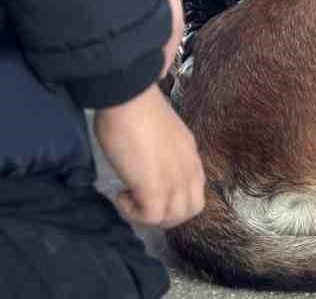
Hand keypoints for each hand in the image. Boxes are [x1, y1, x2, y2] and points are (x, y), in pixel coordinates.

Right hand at [94, 86, 204, 228]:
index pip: (195, 190)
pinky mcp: (155, 187)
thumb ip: (163, 153)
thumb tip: (149, 164)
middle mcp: (189, 169)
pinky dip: (133, 213)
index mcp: (191, 155)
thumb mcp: (160, 136)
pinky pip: (152, 216)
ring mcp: (175, 179)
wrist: (130, 98)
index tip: (150, 190)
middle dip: (165, 214)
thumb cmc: (137, 109)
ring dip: (149, 216)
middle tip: (141, 202)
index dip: (173, 198)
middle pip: (191, 209)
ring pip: (175, 217)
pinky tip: (121, 195)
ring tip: (129, 198)